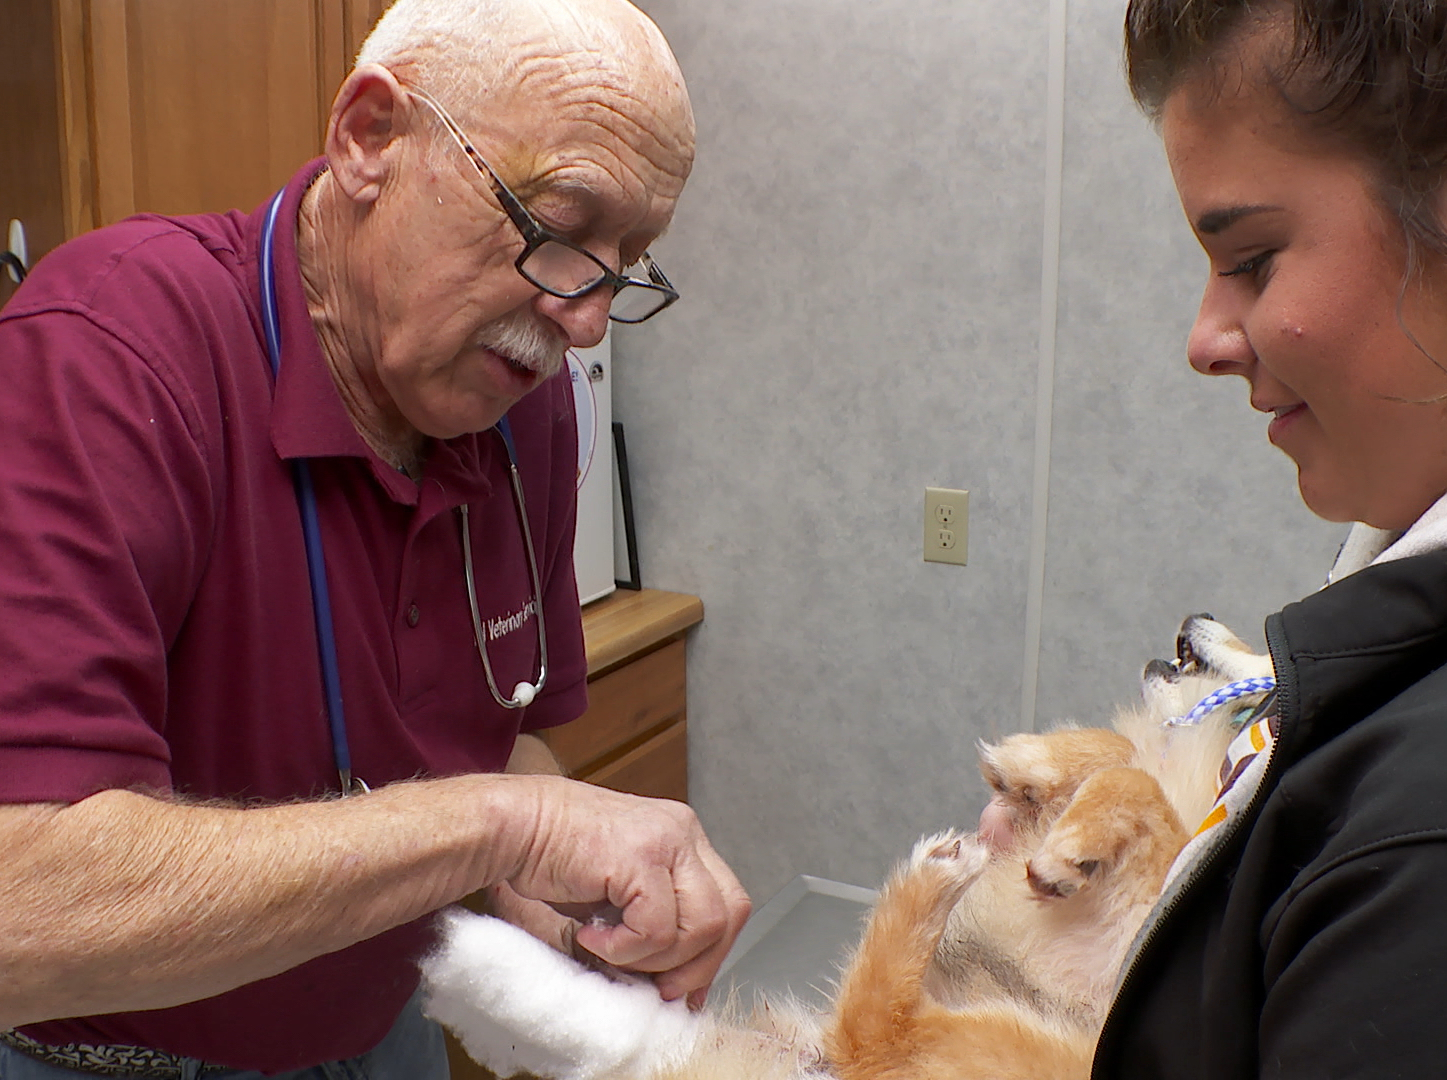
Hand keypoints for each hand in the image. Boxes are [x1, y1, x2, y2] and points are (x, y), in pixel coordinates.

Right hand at [502, 778, 751, 1006]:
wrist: (512, 825)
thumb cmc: (553, 858)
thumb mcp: (618, 895)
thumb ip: (655, 925)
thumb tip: (680, 986)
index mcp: (683, 839)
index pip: (730, 903)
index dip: (712, 953)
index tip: (682, 987)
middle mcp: (684, 832)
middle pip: (730, 914)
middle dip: (697, 965)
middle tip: (655, 986)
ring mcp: (667, 840)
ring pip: (703, 926)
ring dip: (656, 958)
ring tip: (611, 949)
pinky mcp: (641, 856)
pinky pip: (658, 929)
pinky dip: (625, 949)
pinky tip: (591, 935)